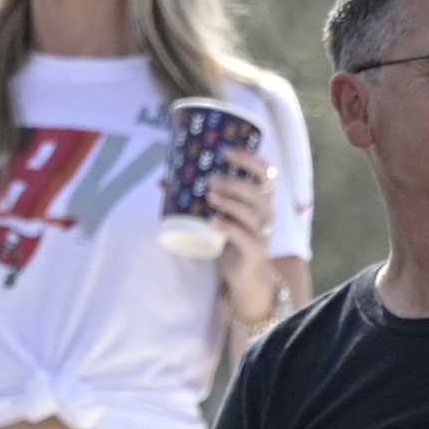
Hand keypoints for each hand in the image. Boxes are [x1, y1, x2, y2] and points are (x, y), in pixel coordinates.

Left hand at [203, 161, 281, 321]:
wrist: (242, 275)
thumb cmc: (230, 238)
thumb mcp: (218, 214)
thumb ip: (198, 196)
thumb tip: (162, 180)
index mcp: (261, 198)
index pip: (265, 172)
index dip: (249, 159)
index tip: (226, 153)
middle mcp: (267, 212)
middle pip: (256, 191)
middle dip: (233, 183)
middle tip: (210, 181)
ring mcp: (263, 232)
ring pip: (251, 212)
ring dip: (230, 202)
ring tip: (209, 198)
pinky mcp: (255, 250)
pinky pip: (245, 236)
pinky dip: (228, 227)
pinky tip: (213, 222)